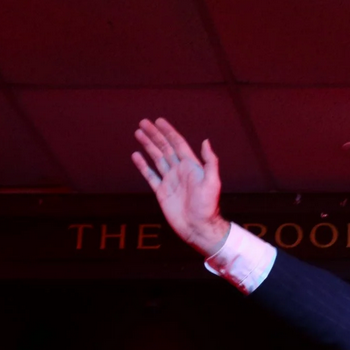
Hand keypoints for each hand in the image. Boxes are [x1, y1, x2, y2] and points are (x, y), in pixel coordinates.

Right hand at [131, 118, 229, 256]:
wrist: (198, 228)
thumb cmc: (208, 207)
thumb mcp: (212, 182)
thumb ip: (210, 162)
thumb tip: (206, 141)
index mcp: (191, 167)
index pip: (178, 144)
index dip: (169, 132)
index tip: (159, 121)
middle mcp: (180, 171)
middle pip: (165, 148)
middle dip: (155, 135)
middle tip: (143, 122)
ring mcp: (170, 181)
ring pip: (157, 159)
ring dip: (148, 146)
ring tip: (138, 133)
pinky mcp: (162, 192)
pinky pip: (150, 176)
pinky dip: (143, 166)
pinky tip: (136, 156)